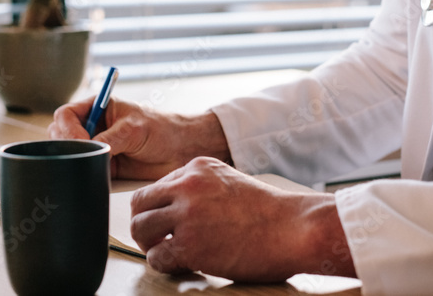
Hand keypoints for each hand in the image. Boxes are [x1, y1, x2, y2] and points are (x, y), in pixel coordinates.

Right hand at [47, 97, 230, 179]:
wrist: (183, 151)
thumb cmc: (164, 129)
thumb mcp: (135, 128)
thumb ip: (110, 139)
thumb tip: (88, 151)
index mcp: (98, 108)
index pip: (66, 115)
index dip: (68, 129)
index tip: (81, 142)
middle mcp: (94, 128)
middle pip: (62, 137)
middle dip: (67, 147)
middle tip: (84, 156)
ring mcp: (98, 148)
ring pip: (72, 156)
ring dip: (77, 162)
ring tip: (95, 166)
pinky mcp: (105, 168)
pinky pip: (87, 172)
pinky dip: (88, 176)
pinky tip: (97, 178)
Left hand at [130, 157, 355, 281]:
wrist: (293, 228)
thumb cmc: (267, 211)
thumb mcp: (228, 181)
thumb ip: (198, 187)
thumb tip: (172, 206)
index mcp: (197, 167)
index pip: (156, 186)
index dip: (157, 208)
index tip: (164, 222)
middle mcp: (187, 187)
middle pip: (139, 204)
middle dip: (144, 224)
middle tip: (155, 239)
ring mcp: (187, 216)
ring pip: (141, 228)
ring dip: (149, 244)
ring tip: (165, 252)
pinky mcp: (190, 246)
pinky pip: (157, 257)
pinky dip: (163, 264)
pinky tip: (180, 264)